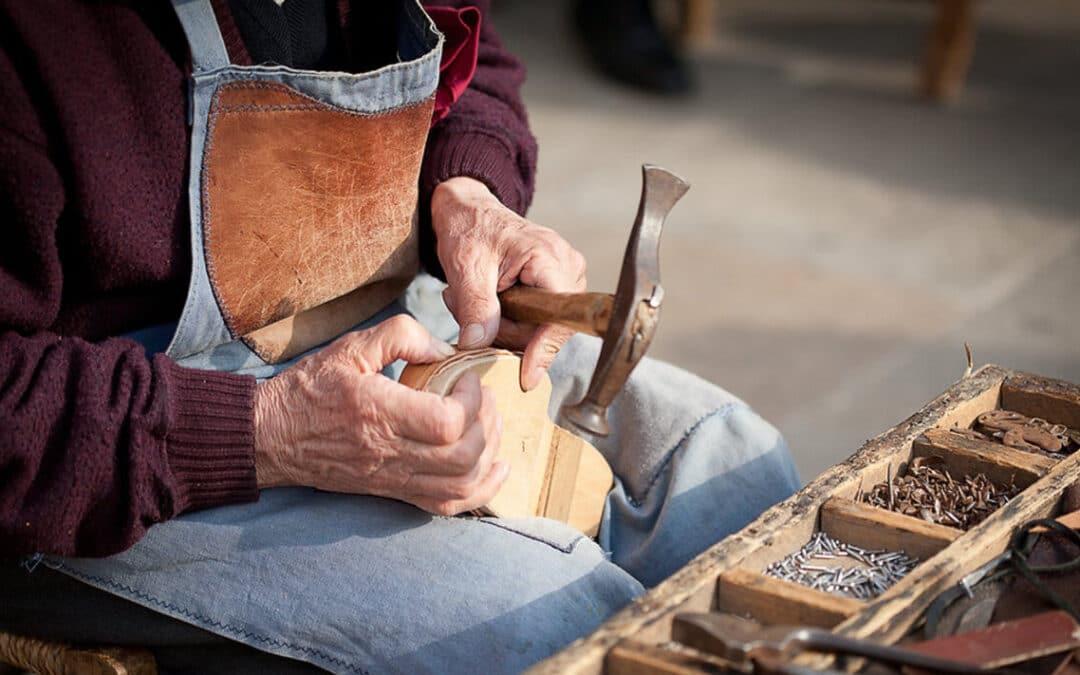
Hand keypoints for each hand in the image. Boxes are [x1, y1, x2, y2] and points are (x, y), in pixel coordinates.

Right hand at [253, 314, 507, 515]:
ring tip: (491, 426)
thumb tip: (445, 350)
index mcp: (379, 413)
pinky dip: (479, 492)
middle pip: (461, 457)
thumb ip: (401, 336)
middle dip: (487, 425)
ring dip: (489, 457)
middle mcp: (388, 453)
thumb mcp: (349, 347)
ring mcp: (392, 478)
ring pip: (460, 485)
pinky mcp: (393, 491)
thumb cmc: (309, 389)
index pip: (446, 423)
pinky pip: (445, 506)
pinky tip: (495, 471)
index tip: (468, 377)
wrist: (270, 437)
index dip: (472, 400)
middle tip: (485, 399)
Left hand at [431, 177, 586, 390]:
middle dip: (506, 330)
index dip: (542, 350)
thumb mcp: (465, 266)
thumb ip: (475, 306)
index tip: (526, 377)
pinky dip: (508, 319)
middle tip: (468, 310)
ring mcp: (565, 278)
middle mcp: (569, 268)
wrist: (470, 210)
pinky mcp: (556, 286)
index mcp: (550, 259)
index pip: (558, 318)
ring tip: (472, 298)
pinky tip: (487, 301)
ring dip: (503, 324)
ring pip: (540, 328)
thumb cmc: (469, 228)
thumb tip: (480, 344)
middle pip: (548, 328)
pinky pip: (536, 320)